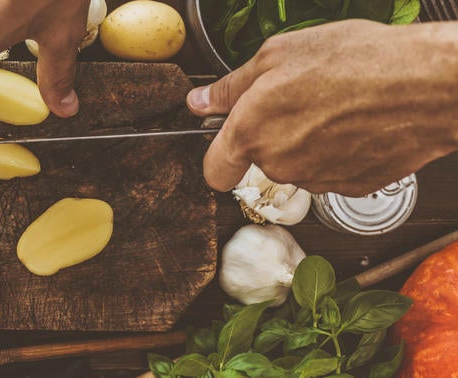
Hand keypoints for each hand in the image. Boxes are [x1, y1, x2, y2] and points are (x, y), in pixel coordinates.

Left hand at [189, 19, 457, 195]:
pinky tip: (357, 124)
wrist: (427, 84)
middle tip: (300, 98)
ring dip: (307, 142)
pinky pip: (331, 171)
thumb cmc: (356, 61)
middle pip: (261, 160)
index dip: (218, 157)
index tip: (227, 143)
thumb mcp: (279, 55)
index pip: (214, 171)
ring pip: (298, 166)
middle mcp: (279, 164)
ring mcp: (316, 180)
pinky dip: (338, 152)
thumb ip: (231, 86)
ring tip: (336, 105)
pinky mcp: (350, 187)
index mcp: (251, 132)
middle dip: (272, 134)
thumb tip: (199, 102)